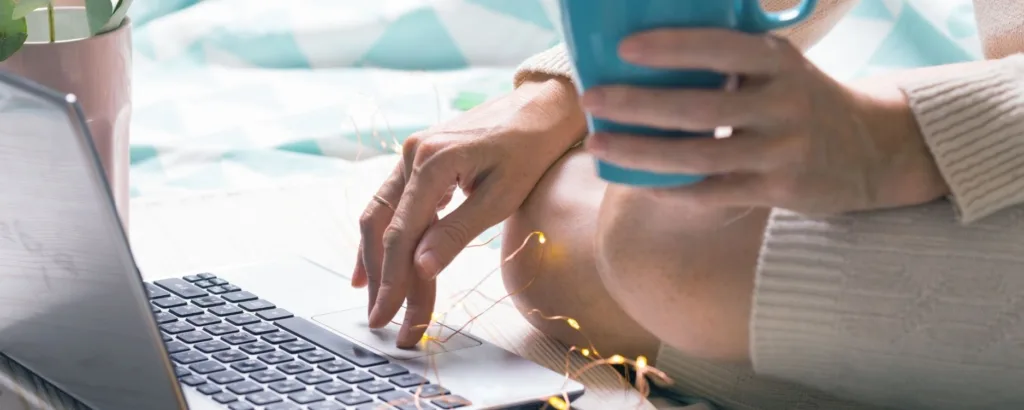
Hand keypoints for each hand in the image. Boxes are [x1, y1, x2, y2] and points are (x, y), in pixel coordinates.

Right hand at [354, 75, 584, 346]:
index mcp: (432, 162)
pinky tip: (376, 262)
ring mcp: (412, 155)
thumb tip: (420, 268)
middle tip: (380, 319)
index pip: (402, 234)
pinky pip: (394, 203)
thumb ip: (456, 232)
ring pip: (381, 215)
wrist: (542, 108)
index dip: (393, 280)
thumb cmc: (530, 150)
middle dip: (380, 277)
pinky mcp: (419, 160)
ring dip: (376, 259)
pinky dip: (386, 236)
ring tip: (372, 299)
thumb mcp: (501, 197)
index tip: (389, 316)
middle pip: (381, 225)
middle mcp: (412, 155)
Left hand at [580, 29, 948, 215]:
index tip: (624, 48)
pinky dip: (672, 188)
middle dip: (636, 104)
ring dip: (640, 153)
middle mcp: (783, 103)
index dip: (672, 47)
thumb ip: (730, 56)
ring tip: (598, 146)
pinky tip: (638, 182)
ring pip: (698, 157)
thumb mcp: (777, 64)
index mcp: (778, 61)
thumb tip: (648, 49)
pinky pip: (713, 193)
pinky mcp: (779, 190)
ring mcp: (782, 150)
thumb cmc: (800, 98)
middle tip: (592, 99)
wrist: (870, 149)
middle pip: (698, 107)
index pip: (720, 47)